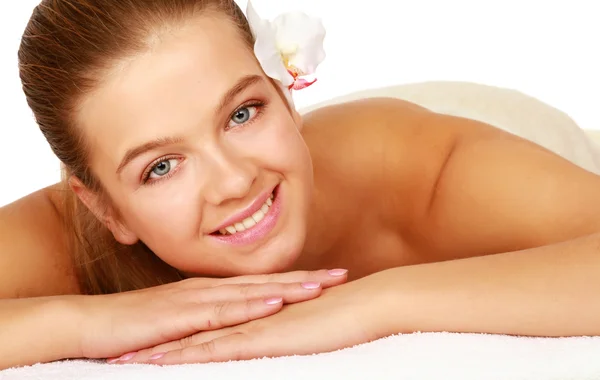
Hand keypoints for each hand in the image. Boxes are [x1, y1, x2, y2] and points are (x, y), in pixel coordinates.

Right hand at [70, 269, 347, 360]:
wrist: (89, 325)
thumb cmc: (133, 326)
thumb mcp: (177, 323)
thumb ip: (204, 322)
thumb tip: (230, 328)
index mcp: (209, 292)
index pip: (260, 284)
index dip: (295, 279)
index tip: (326, 278)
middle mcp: (207, 290)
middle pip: (265, 283)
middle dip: (305, 279)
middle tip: (341, 275)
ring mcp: (195, 300)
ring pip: (250, 293)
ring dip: (287, 289)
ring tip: (321, 286)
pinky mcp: (180, 316)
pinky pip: (221, 311)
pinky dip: (250, 306)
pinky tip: (273, 303)